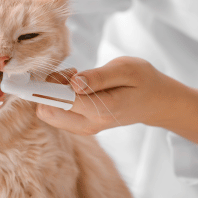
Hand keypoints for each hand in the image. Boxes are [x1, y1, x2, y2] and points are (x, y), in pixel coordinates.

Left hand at [36, 57, 197, 143]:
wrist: (154, 101)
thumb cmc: (142, 80)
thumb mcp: (126, 70)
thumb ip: (98, 77)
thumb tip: (73, 83)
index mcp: (101, 110)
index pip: (60, 101)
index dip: (46, 86)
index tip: (43, 74)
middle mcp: (89, 124)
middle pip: (46, 110)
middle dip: (49, 88)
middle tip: (72, 73)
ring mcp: (83, 128)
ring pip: (48, 112)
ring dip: (54, 92)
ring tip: (77, 78)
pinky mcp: (79, 126)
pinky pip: (55, 113)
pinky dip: (58, 97)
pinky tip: (77, 86)